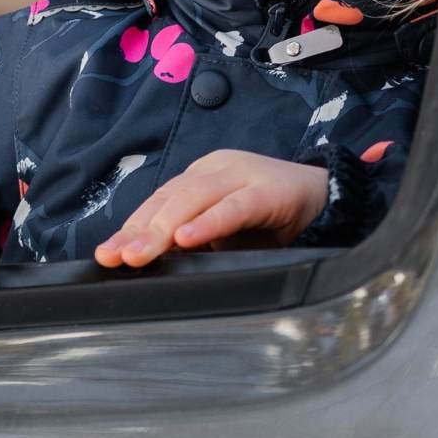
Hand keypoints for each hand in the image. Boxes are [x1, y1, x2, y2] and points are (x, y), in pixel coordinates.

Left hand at [94, 150, 328, 267]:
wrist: (329, 200)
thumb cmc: (272, 221)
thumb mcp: (226, 235)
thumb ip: (194, 243)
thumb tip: (152, 268)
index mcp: (202, 176)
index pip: (158, 201)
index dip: (131, 227)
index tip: (108, 255)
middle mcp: (217, 169)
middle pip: (170, 199)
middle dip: (139, 231)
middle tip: (116, 259)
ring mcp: (244, 175)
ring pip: (195, 198)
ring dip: (164, 228)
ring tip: (140, 253)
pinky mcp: (271, 190)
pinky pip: (235, 206)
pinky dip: (209, 223)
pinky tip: (188, 239)